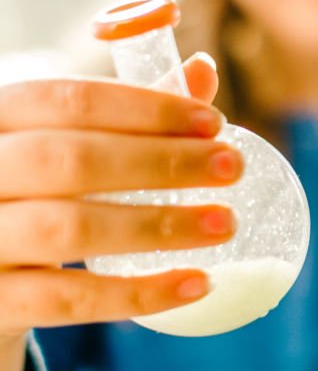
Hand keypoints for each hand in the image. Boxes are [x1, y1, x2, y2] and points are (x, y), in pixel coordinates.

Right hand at [0, 54, 241, 340]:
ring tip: (225, 223)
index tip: (214, 122)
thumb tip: (199, 69)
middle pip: (70, 161)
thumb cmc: (33, 199)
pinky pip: (68, 301)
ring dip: (159, 225)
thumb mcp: (61, 149)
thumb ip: (126, 115)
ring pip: (70, 230)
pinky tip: (198, 284)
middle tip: (233, 168)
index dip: (144, 108)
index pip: (65, 100)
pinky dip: (140, 293)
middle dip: (162, 162)